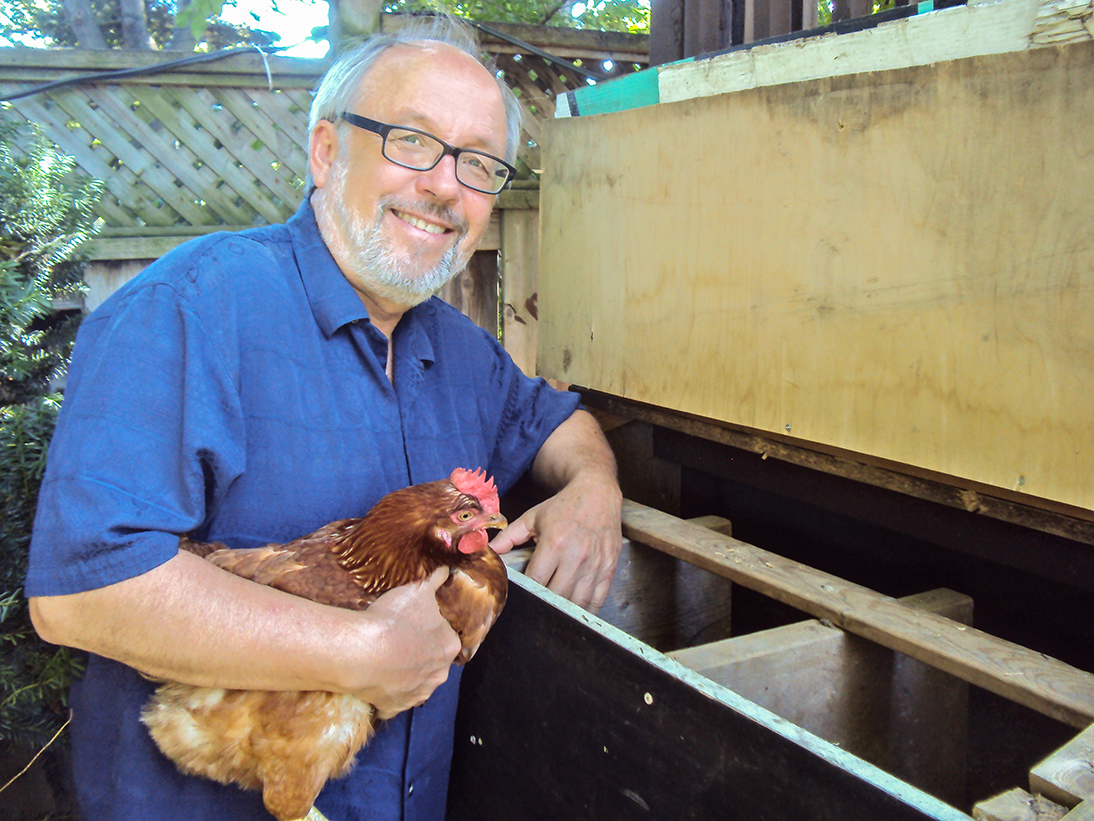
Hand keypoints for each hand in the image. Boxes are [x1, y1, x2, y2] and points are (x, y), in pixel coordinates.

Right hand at [356, 567, 461, 718]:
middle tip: (400, 640)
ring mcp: (417, 694)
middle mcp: (439, 674)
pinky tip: (376, 678)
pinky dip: (388, 692)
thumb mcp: (418, 589)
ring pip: (416, 683)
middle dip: (421, 653)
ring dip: (406, 673)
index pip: (448, 637)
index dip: (433, 630)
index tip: (417, 624)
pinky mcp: (394, 708)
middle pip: (434, 662)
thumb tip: (445, 570)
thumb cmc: (394, 618)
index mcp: (449, 646)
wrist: (361, 652)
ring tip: (385, 658)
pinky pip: (394, 701)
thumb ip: (435, 579)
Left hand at [491, 473, 621, 612]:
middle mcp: (576, 556)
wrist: (598, 494)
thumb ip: (508, 536)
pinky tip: (575, 612)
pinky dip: (586, 611)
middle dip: (545, 606)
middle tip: (536, 609)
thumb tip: (489, 552)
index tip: (521, 599)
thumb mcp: (532, 517)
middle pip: (557, 596)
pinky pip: (597, 600)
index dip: (528, 594)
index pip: (537, 581)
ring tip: (553, 613)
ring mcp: (595, 564)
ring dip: (564, 612)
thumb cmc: (563, 507)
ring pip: (577, 603)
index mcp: (554, 543)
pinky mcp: (609, 569)